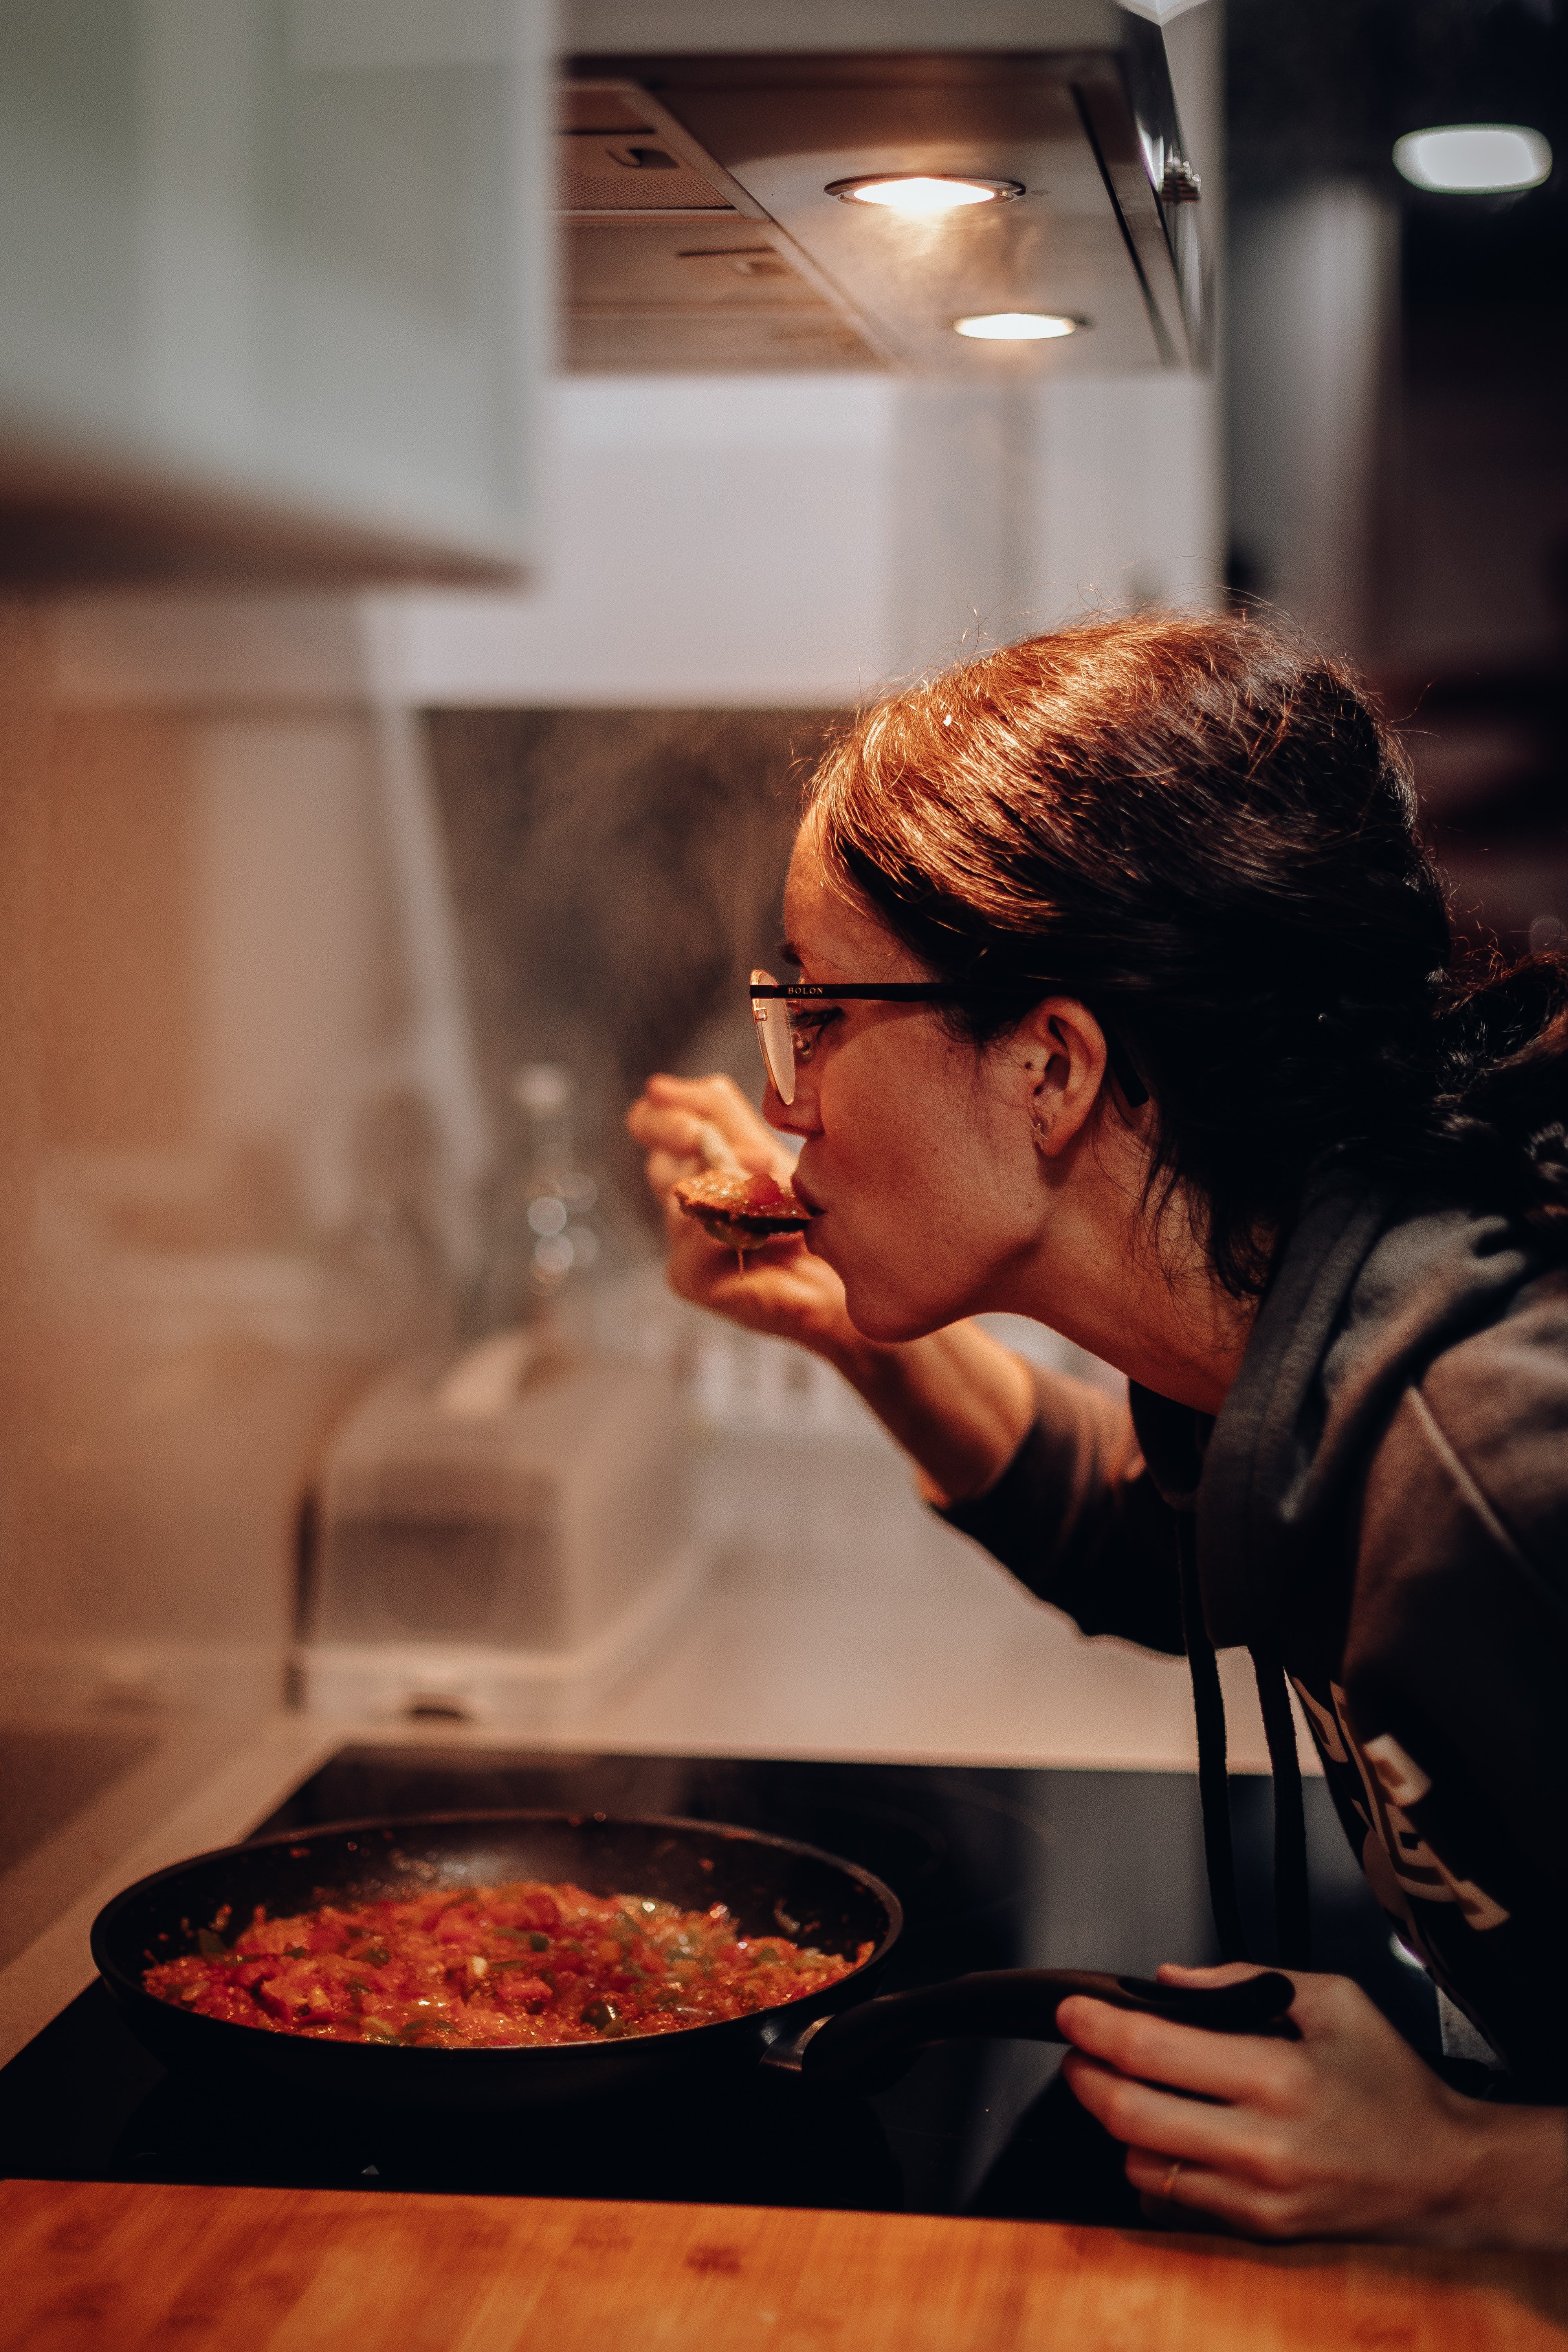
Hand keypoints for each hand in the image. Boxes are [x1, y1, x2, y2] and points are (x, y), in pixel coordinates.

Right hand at [624, 1072, 855, 1354]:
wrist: (841, 1278)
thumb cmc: (806, 1214)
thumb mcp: (764, 1149)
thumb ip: (718, 1111)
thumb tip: (658, 1086)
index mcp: (694, 1161)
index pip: (648, 1123)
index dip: (661, 1115)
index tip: (693, 1120)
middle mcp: (680, 1199)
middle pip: (659, 1156)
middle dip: (690, 1141)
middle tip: (723, 1144)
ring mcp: (679, 1241)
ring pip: (683, 1194)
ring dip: (734, 1186)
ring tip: (778, 1196)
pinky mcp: (689, 1275)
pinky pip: (697, 1238)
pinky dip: (740, 1228)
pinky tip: (777, 1234)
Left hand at [1058, 1961, 1567, 2249]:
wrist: (1445, 2174)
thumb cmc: (1393, 2085)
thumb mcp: (1334, 2000)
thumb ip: (1245, 1980)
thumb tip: (1171, 1979)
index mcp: (1276, 2075)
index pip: (1152, 2050)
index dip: (1095, 2027)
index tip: (1071, 2011)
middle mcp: (1260, 2143)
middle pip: (1128, 2114)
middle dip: (1085, 2077)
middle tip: (1079, 2051)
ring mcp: (1256, 2197)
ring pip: (1141, 2164)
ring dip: (1117, 2123)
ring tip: (1124, 2089)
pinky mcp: (1259, 2229)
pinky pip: (1172, 2202)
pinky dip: (1151, 2167)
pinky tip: (1161, 2137)